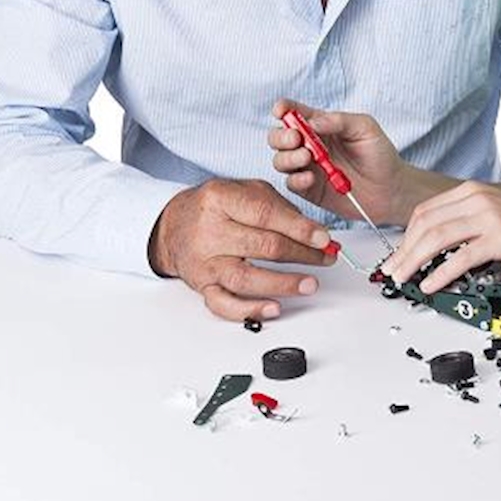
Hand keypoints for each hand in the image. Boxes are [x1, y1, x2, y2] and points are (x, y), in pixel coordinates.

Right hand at [149, 177, 334, 320]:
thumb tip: (315, 233)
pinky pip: (224, 304)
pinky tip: (274, 308)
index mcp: (221, 199)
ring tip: (309, 284)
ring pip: (246, 278)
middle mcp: (210, 231)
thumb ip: (279, 208)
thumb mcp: (245, 190)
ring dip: (283, 283)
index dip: (299, 228)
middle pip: (263, 246)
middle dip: (302, 254)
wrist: (174, 224)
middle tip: (326, 258)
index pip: (266, 214)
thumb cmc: (215, 206)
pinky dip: (250, 310)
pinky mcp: (202, 286)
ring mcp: (205, 261)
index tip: (324, 238)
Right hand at [268, 99, 410, 225]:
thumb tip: (311, 122)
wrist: (391, 189)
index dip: (283, 109)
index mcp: (321, 125)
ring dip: (288, 157)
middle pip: (279, 137)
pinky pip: (291, 184)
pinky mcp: (309, 190)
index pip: (294, 112)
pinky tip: (311, 178)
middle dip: (281, 136)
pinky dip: (296, 179)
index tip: (280, 110)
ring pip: (280, 160)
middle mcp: (310, 145)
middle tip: (296, 138)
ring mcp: (308, 168)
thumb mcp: (364, 128)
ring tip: (308, 157)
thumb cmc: (380, 154)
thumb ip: (338, 120)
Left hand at [380, 181, 500, 293]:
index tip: (397, 255)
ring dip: (414, 261)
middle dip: (403, 251)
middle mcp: (477, 198)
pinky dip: (440, 273)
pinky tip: (431, 284)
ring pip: (437, 238)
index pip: (426, 211)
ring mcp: (489, 217)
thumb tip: (437, 246)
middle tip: (392, 271)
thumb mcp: (496, 211)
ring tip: (404, 279)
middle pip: (426, 224)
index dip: (406, 236)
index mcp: (472, 191)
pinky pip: (461, 257)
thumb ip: (468, 220)